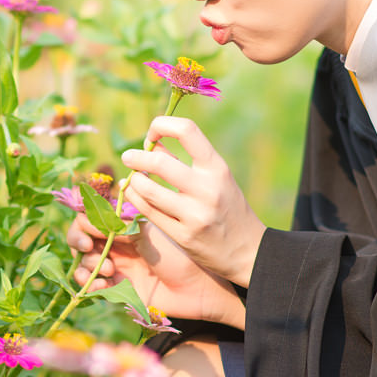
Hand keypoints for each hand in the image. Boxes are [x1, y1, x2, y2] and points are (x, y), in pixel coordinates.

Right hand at [65, 211, 246, 330]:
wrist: (196, 290)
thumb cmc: (180, 257)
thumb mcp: (150, 235)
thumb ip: (123, 224)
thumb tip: (98, 210)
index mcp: (123, 226)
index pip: (92, 215)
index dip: (86, 220)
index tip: (96, 227)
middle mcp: (115, 244)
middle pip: (79, 236)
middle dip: (78, 239)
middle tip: (89, 246)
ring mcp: (113, 266)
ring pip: (82, 261)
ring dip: (87, 264)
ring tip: (110, 271)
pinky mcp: (114, 288)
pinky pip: (90, 284)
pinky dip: (89, 284)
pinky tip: (101, 285)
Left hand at [117, 116, 265, 288]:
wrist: (248, 252)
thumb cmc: (228, 208)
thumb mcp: (217, 179)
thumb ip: (185, 161)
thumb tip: (152, 143)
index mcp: (217, 168)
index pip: (187, 130)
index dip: (162, 125)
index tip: (152, 134)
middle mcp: (208, 189)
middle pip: (159, 162)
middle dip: (136, 157)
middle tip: (128, 157)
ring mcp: (195, 215)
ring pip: (148, 190)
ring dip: (133, 181)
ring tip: (132, 179)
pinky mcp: (183, 236)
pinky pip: (148, 213)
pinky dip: (135, 199)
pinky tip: (134, 194)